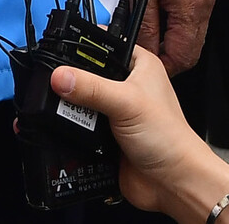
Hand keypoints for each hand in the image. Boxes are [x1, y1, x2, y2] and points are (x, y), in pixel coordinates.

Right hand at [50, 49, 228, 223]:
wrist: (172, 184)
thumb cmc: (169, 139)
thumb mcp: (127, 103)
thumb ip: (91, 88)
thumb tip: (61, 76)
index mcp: (138, 65)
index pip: (105, 43)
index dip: (83, 43)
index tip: (58, 47)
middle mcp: (126, 86)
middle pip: (88, 72)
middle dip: (72, 79)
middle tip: (56, 82)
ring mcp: (114, 112)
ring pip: (81, 101)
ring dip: (70, 107)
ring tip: (59, 107)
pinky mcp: (104, 136)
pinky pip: (79, 126)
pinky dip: (70, 128)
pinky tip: (63, 128)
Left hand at [126, 0, 214, 76]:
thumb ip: (143, 22)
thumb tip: (140, 52)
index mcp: (192, 7)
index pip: (183, 57)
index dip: (162, 65)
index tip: (141, 63)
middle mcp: (206, 7)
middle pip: (191, 51)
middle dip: (167, 56)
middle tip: (142, 52)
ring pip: (192, 37)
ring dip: (171, 41)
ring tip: (147, 33)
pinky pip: (192, 20)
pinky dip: (176, 26)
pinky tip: (158, 16)